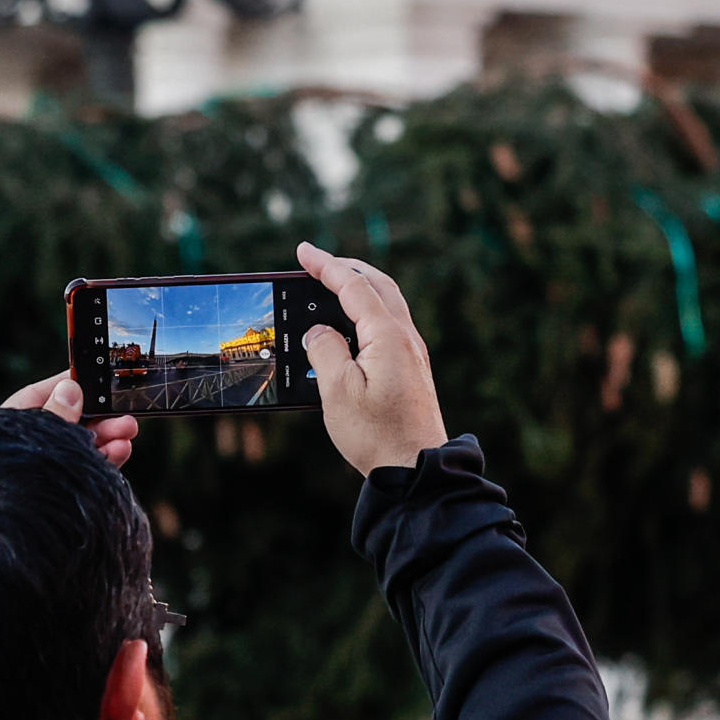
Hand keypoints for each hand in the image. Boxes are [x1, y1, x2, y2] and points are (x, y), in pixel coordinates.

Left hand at [3, 371, 138, 468]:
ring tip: (128, 432)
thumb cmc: (5, 476)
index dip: (72, 384)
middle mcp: (33, 443)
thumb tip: (70, 389)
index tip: (98, 375)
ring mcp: (47, 465)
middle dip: (100, 416)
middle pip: (72, 421)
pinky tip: (120, 451)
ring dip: (109, 437)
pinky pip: (86, 468)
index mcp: (15, 423)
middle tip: (125, 415)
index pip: (46, 394)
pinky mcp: (60, 486)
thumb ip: (53, 415)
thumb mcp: (32, 438)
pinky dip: (105, 459)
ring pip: (83, 445)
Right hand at [295, 241, 449, 475]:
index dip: (326, 266)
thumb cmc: (377, 435)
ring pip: (387, 303)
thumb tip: (319, 331)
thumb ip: (324, 351)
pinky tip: (349, 326)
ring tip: (330, 287)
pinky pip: (389, 324)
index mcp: (387, 337)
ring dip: (359, 287)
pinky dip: (366, 311)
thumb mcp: (337, 392)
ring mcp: (412, 353)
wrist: (416, 468)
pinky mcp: (411, 369)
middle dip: (346, 268)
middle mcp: (405, 338)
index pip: (354, 286)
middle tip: (317, 263)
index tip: (303, 251)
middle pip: (378, 285)